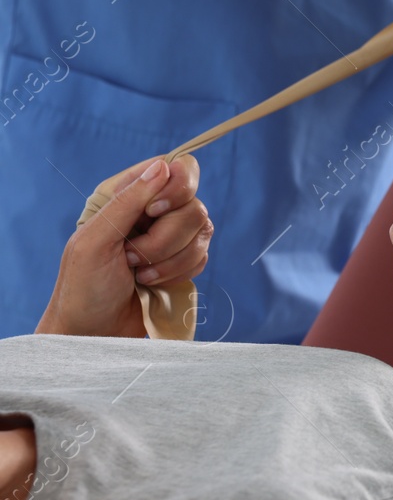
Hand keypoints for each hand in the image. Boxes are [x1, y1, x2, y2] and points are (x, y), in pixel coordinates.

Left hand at [40, 156, 211, 337]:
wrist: (92, 332)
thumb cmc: (82, 287)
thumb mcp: (94, 240)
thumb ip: (127, 201)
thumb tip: (163, 166)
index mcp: (127, 195)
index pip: (176, 167)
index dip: (176, 187)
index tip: (153, 212)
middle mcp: (153, 211)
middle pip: (193, 203)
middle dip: (165, 238)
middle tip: (132, 256)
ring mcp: (171, 236)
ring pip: (202, 230)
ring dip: (171, 260)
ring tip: (140, 275)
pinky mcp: (183, 261)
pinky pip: (203, 255)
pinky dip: (179, 273)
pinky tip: (153, 284)